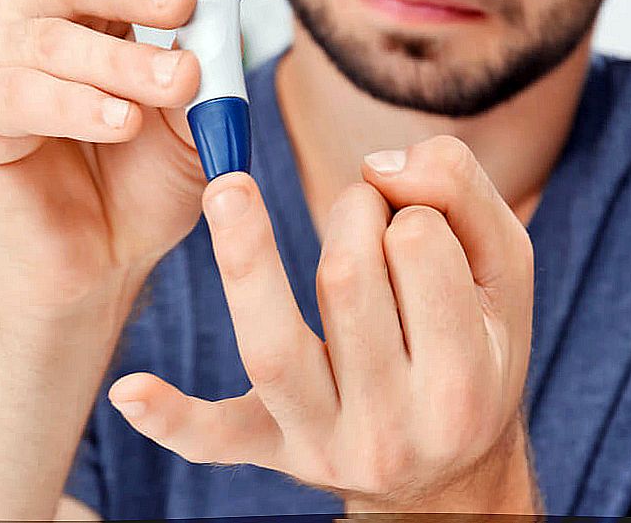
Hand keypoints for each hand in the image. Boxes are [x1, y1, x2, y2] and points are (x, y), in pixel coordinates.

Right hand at [0, 0, 221, 319]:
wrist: (95, 264)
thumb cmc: (140, 183)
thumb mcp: (193, 120)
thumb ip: (204, 66)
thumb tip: (219, 14)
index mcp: (99, 1)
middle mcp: (43, 13)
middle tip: (183, 0)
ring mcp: (0, 56)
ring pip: (54, 36)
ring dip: (120, 61)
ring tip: (174, 87)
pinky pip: (21, 93)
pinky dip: (76, 105)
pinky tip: (119, 123)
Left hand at [105, 136, 538, 512]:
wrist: (448, 469)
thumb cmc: (476, 347)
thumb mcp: (502, 268)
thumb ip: (462, 192)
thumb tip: (382, 162)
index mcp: (464, 375)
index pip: (417, 245)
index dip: (406, 203)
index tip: (408, 213)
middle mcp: (396, 423)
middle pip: (346, 280)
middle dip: (350, 216)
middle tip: (363, 216)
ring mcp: (325, 442)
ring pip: (274, 346)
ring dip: (246, 258)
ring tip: (227, 191)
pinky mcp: (270, 449)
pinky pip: (216, 439)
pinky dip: (173, 418)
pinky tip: (128, 391)